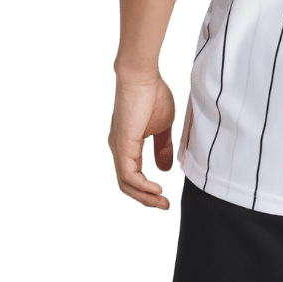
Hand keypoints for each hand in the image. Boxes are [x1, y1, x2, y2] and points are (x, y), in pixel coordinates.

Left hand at [108, 71, 176, 209]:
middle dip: (146, 199)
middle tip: (164, 205)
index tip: (165, 197)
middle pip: (127, 186)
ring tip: (162, 201)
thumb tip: (165, 168)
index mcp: (127, 145)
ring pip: (126, 184)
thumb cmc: (152, 95)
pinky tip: (156, 189)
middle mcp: (118, 150)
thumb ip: (163, 148)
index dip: (147, 190)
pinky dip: (142, 186)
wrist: (141, 76)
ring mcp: (118, 149)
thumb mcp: (163, 127)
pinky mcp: (122, 146)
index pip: (133, 176)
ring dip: (144, 196)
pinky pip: (129, 175)